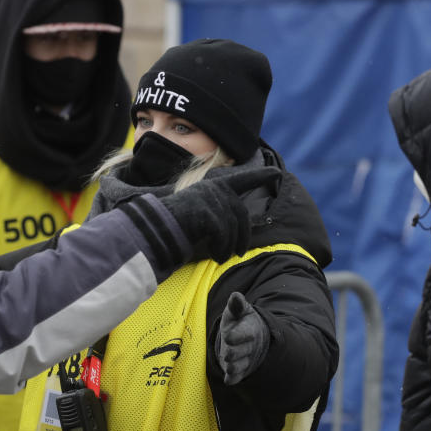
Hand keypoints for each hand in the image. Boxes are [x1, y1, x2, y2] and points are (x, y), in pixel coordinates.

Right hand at [158, 167, 279, 262]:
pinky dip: (221, 249)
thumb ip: (219, 213)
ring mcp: (211, 199)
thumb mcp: (201, 214)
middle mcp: (214, 188)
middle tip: (239, 253)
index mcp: (213, 186)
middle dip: (243, 236)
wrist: (153, 229)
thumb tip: (241, 232)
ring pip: (233, 227)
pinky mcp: (207, 212)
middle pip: (241, 214)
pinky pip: (223, 235)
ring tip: (221, 257)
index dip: (260, 176)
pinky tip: (216, 256)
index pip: (242, 179)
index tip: (277, 173)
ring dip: (230, 246)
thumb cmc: (174, 225)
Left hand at [215, 291, 268, 384]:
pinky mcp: (240, 369)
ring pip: (241, 365)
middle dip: (235, 353)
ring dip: (235, 367)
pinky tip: (229, 381)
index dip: (238, 335)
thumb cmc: (239, 321)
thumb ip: (236, 305)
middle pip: (243, 351)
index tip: (228, 336)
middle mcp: (249, 346)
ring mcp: (245, 358)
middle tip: (227, 354)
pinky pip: (238, 376)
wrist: (250, 337)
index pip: (246, 333)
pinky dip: (234, 379)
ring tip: (229, 367)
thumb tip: (236, 296)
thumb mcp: (238, 311)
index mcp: (249, 329)